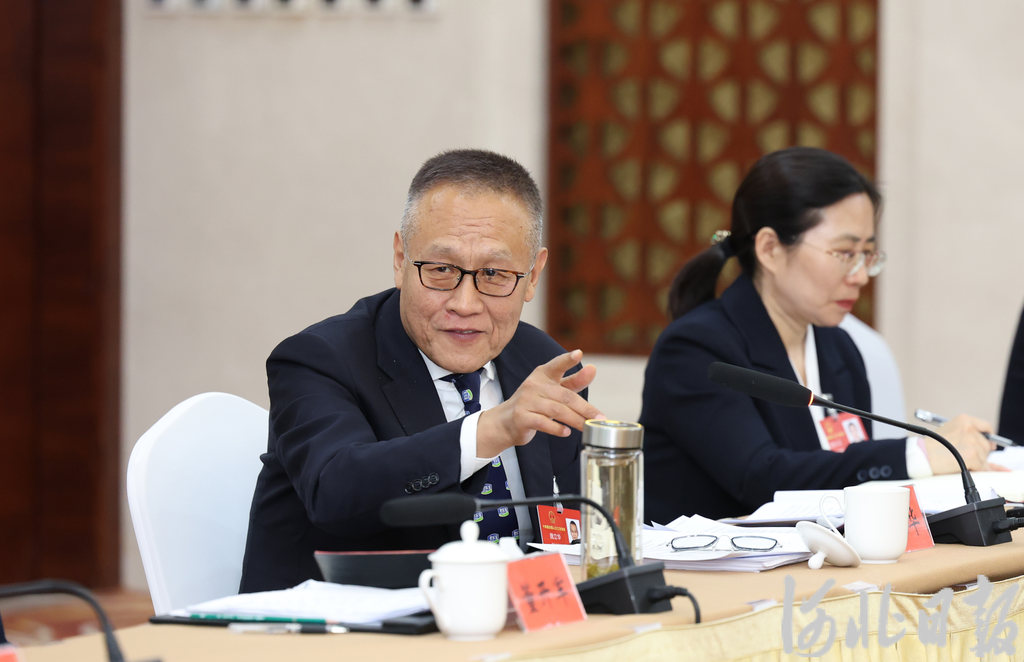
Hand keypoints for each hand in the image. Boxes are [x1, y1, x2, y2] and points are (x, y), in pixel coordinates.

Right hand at [476, 349, 603, 457]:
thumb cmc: (534, 404)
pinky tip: (566, 432)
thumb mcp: (553, 390)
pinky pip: (543, 423)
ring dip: (575, 420)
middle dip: (585, 408)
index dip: (567, 359)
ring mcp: (526, 401)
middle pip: (565, 396)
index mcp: (543, 374)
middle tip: (599, 417)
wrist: (505, 422)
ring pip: (557, 410)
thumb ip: (574, 381)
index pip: (557, 365)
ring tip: (587, 427)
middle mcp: (533, 384)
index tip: (579, 354)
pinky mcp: (522, 417)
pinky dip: (557, 429)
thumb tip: (593, 369)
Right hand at [924, 414, 998, 473]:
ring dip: (976, 462)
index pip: (986, 427)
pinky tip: (964, 467)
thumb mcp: (951, 433)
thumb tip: (992, 446)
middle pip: (986, 445)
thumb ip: (971, 436)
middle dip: (979, 452)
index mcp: (964, 420)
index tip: (989, 444)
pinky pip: (982, 467)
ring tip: (958, 460)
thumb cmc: (932, 446)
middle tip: (962, 455)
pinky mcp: (972, 456)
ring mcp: (972, 442)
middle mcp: (970, 429)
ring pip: (985, 457)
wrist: (922, 455)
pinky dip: (976, 470)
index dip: (989, 437)